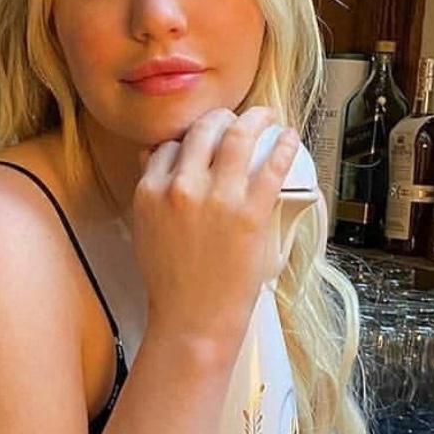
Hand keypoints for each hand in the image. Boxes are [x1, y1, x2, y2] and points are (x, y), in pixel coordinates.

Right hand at [133, 106, 298, 350]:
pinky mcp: (250, 211)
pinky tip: (288, 138)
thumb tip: (155, 157)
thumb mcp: (145, 229)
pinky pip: (271, 165)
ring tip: (265, 115)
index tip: (202, 137)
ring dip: (255, 118)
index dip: (187, 137)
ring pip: (237, 135)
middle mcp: (182, 186)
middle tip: (233, 118)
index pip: (169, 145)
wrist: (192, 318)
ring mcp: (218, 197)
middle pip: (202, 130)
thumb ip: (151, 190)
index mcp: (151, 191)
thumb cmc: (170, 281)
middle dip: (220, 118)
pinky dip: (283, 146)